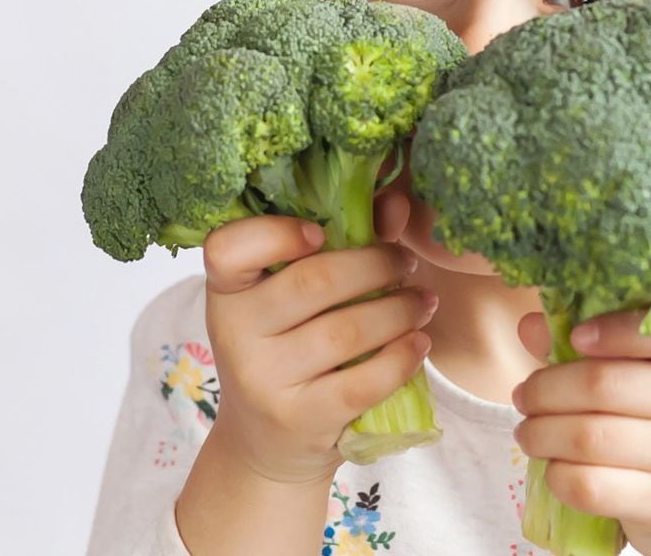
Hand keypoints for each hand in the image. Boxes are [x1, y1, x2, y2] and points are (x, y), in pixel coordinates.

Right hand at [201, 212, 435, 485]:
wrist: (263, 443)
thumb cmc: (286, 347)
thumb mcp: (293, 296)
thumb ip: (342, 241)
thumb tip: (396, 205)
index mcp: (228, 289)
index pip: (227, 249)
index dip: (275, 234)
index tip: (321, 232)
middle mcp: (235, 333)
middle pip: (313, 282)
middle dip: (375, 265)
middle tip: (406, 262)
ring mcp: (263, 381)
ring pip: (345, 332)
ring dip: (399, 310)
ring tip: (423, 302)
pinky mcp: (298, 420)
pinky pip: (361, 384)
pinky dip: (400, 358)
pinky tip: (419, 343)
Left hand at [512, 309, 650, 555]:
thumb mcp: (650, 376)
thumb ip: (593, 344)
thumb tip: (531, 326)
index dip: (612, 329)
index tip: (575, 337)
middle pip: (601, 385)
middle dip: (544, 390)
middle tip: (524, 395)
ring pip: (588, 437)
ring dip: (540, 433)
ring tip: (528, 431)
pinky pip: (591, 486)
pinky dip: (558, 475)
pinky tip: (553, 467)